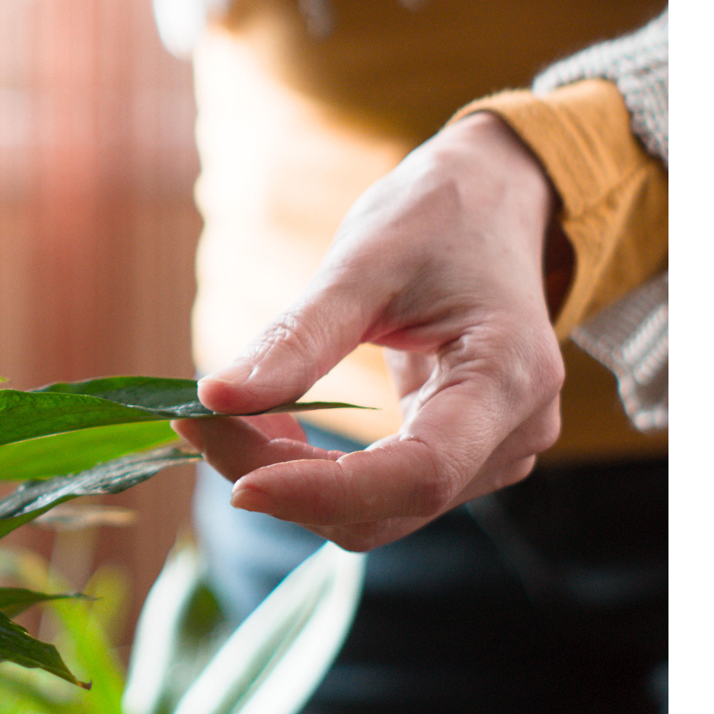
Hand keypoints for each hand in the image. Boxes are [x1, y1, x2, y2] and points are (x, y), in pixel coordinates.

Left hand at [175, 113, 571, 551]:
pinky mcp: (463, 458)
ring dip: (291, 476)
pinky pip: (379, 491)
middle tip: (199, 422)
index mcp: (509, 378)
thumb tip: (213, 397)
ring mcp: (493, 454)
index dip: (327, 490)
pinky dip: (313, 469)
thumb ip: (298, 338)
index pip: (420, 473)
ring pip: (375, 510)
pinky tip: (272, 421)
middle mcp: (514, 433)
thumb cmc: (436, 218)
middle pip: (387, 506)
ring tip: (228, 415)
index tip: (239, 485)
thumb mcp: (363, 263)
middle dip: (286, 480)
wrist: (492, 203)